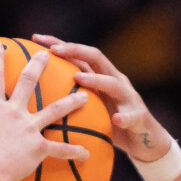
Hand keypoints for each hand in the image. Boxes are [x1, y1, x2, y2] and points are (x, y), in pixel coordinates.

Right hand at [0, 41, 94, 180]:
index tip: (0, 46)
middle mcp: (13, 113)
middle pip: (29, 83)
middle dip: (39, 66)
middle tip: (48, 54)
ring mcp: (29, 129)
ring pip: (55, 111)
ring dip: (71, 102)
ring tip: (85, 96)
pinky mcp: (39, 148)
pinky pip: (61, 150)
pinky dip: (75, 152)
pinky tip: (88, 153)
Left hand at [30, 37, 171, 166]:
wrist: (145, 142)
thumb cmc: (111, 124)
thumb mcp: (90, 108)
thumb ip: (71, 98)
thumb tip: (36, 99)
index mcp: (101, 76)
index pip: (79, 54)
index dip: (59, 44)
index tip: (35, 38)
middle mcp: (116, 81)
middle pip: (96, 57)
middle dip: (75, 50)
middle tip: (55, 50)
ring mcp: (129, 98)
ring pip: (114, 83)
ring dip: (96, 79)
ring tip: (80, 79)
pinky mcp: (140, 117)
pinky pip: (132, 116)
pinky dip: (124, 117)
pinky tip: (116, 119)